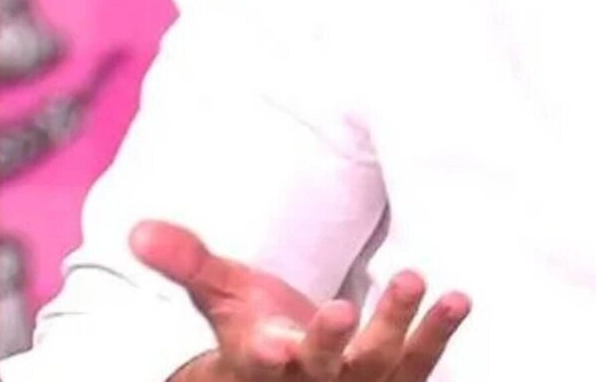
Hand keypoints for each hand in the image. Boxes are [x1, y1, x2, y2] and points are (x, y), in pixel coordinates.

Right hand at [131, 219, 470, 380]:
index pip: (264, 360)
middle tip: (344, 310)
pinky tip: (458, 299)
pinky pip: (422, 361)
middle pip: (327, 365)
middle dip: (336, 342)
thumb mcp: (221, 295)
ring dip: (401, 328)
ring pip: (381, 364)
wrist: (290, 374)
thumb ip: (188, 262)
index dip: (270, 350)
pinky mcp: (398, 378)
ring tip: (414, 280)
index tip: (273, 337)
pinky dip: (438, 333)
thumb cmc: (256, 329)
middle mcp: (314, 380)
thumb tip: (137, 229)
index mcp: (265, 362)